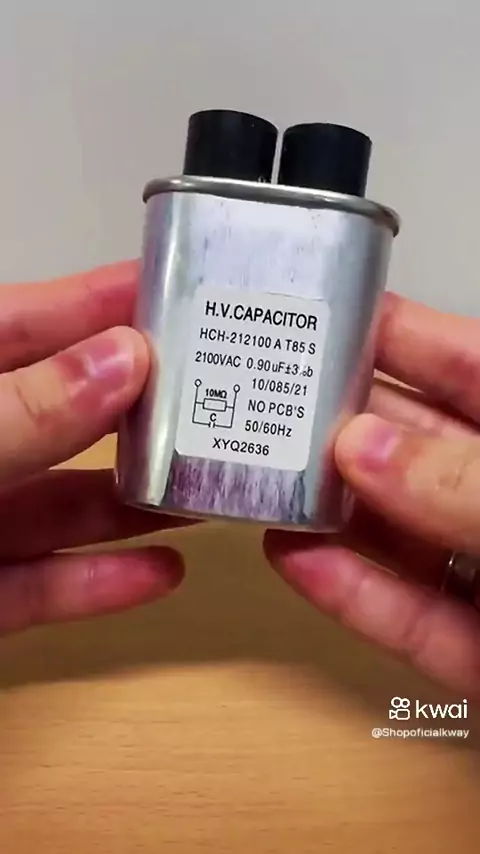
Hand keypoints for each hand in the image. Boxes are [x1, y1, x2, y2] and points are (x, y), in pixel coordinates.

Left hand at [0, 261, 186, 635]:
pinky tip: (164, 571)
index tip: (181, 289)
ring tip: (216, 482)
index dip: (98, 301)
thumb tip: (127, 358)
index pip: (24, 325)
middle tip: (224, 390)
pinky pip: (40, 591)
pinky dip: (97, 585)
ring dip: (134, 499)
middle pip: (60, 417)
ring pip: (59, 507)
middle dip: (138, 406)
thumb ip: (24, 411)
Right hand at [265, 293, 479, 697]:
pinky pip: (415, 622)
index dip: (396, 335)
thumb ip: (463, 483)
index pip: (466, 367)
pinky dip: (357, 596)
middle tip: (266, 404)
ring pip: (404, 537)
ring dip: (332, 513)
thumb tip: (363, 449)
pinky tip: (295, 562)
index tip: (321, 317)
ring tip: (260, 481)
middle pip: (418, 452)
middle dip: (342, 429)